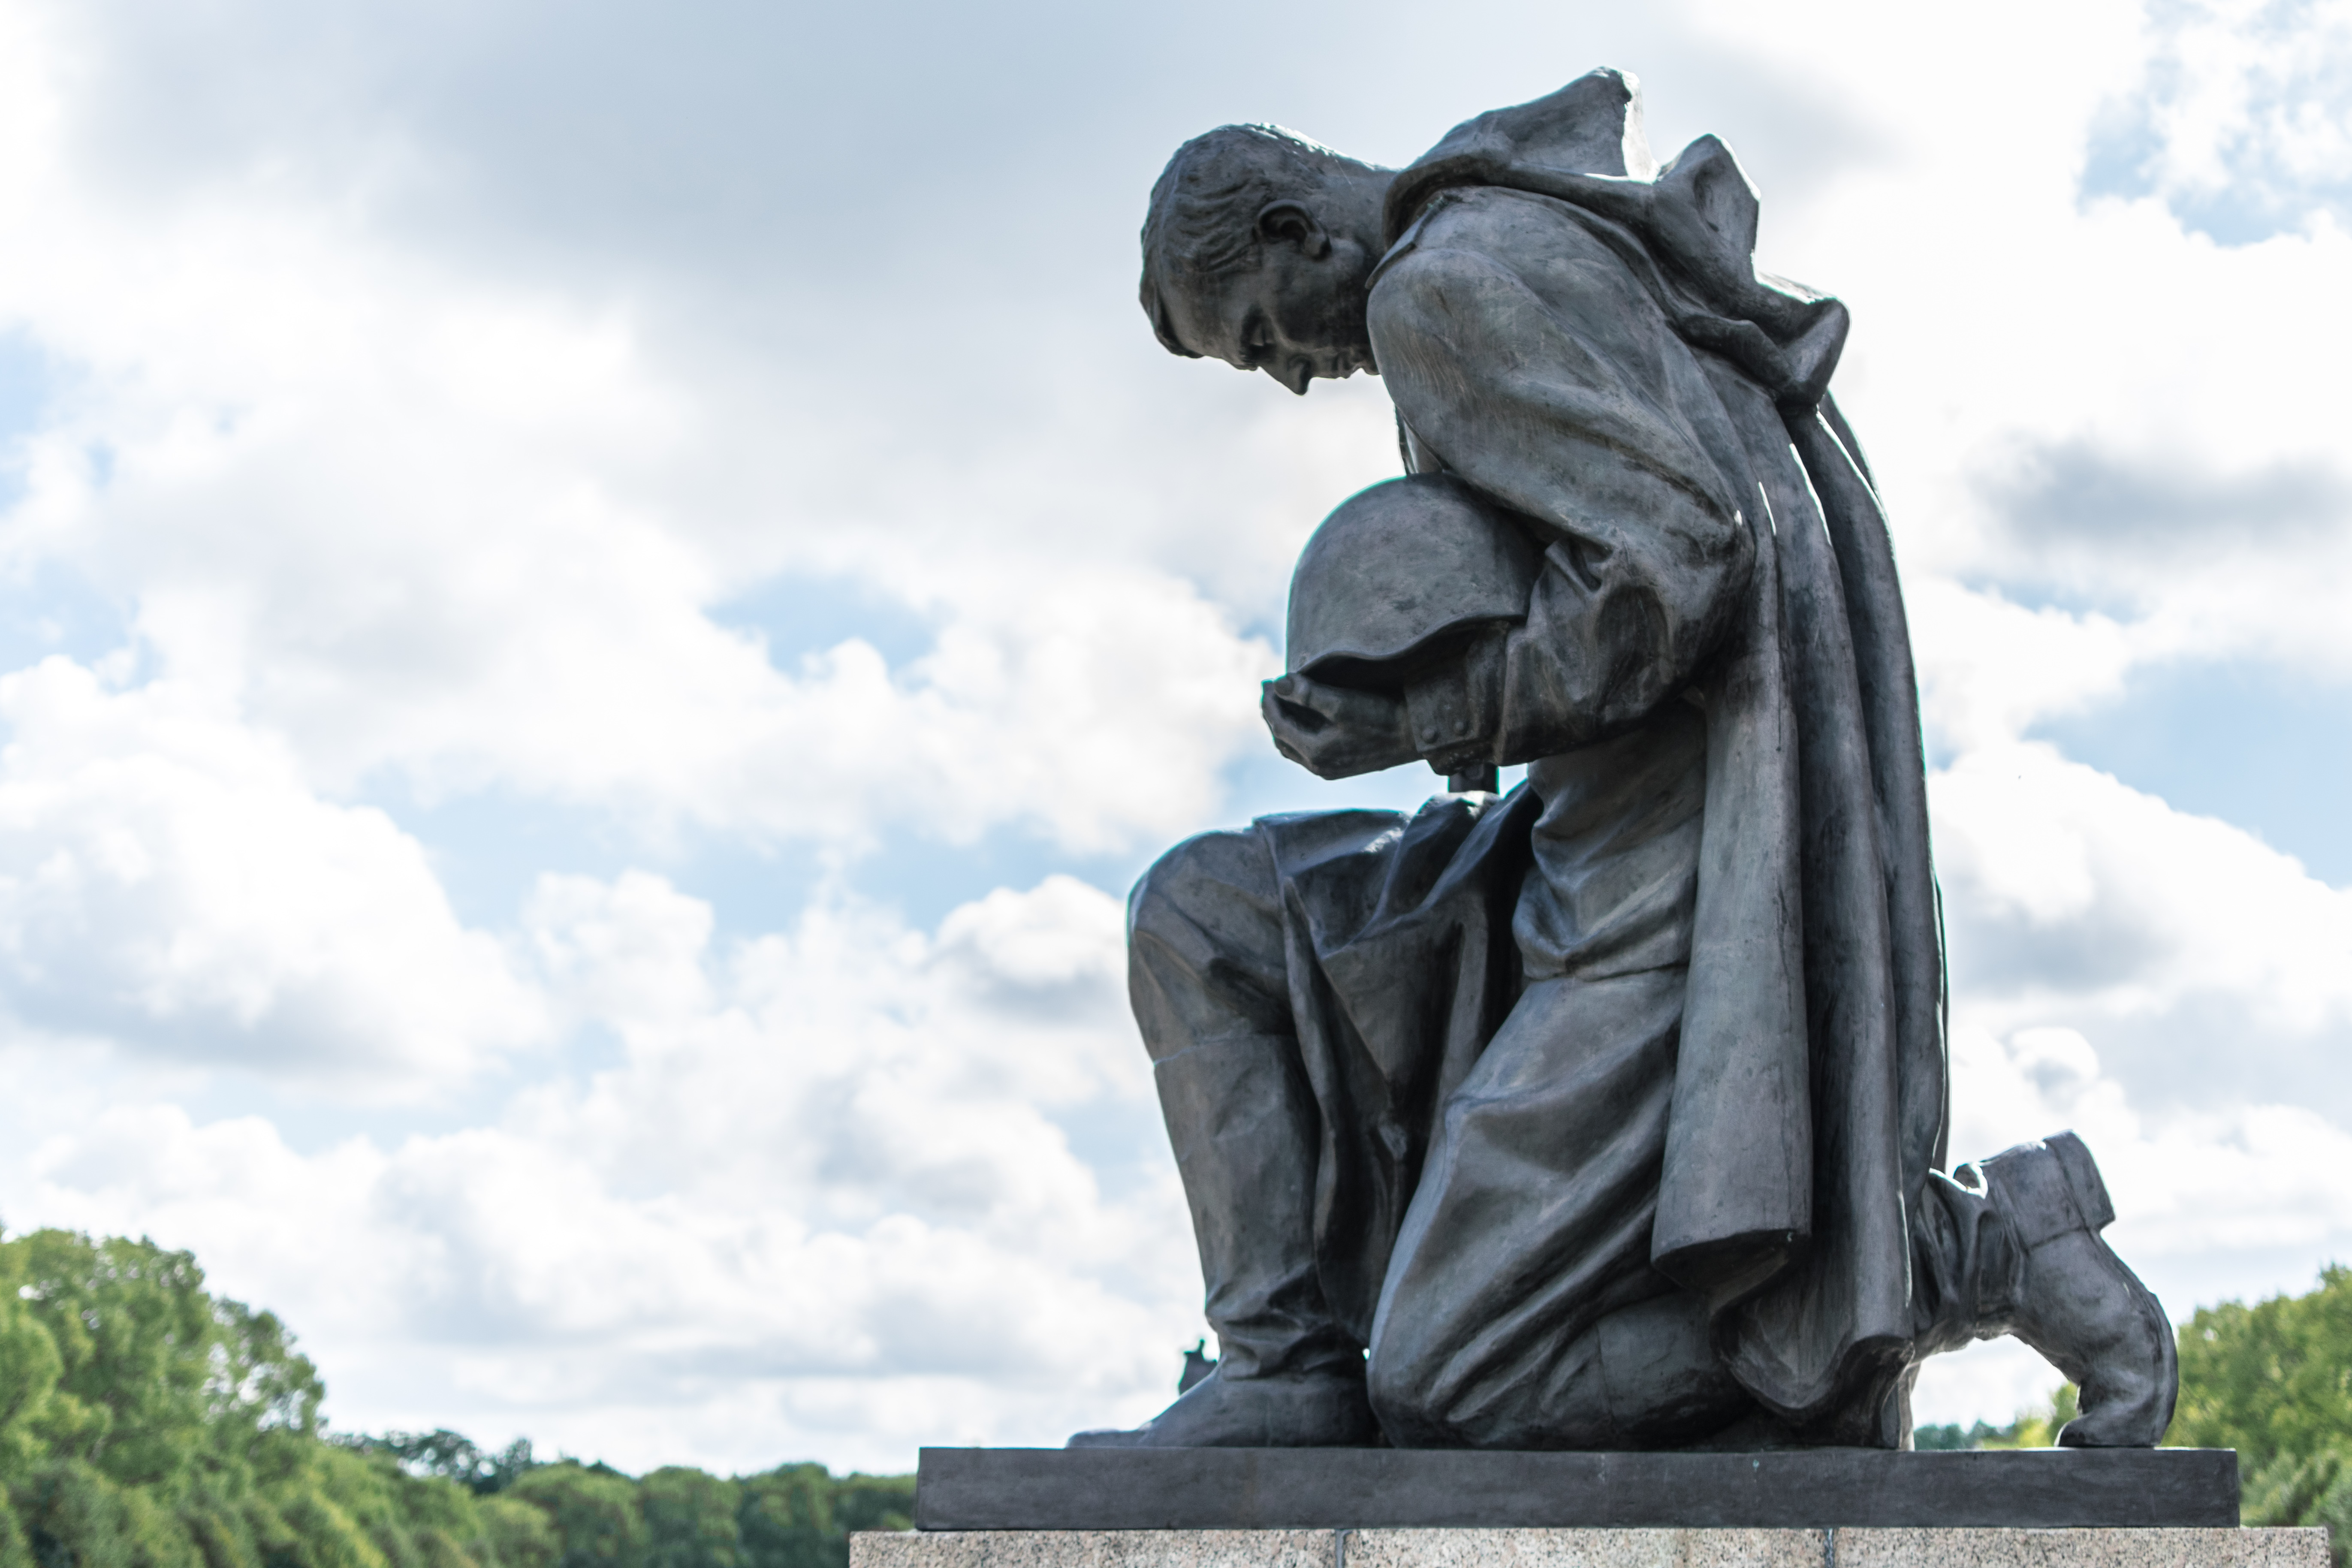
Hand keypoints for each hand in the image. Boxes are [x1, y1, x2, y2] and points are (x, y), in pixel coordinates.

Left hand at [1261, 673, 1413, 778]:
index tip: (1267, 681)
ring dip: (1283, 724)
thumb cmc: (1381, 718)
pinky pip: (1307, 752)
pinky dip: (1298, 734)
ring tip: (1279, 702)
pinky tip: (1302, 721)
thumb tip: (1278, 683)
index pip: (1279, 726)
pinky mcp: (1341, 767)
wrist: (1415, 737)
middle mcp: (1319, 767)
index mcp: (1315, 753)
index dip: (1270, 703)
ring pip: (1293, 748)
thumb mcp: (1342, 702)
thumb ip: (1307, 694)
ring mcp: (1330, 769)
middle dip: (1273, 713)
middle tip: (1268, 689)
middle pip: (1282, 739)